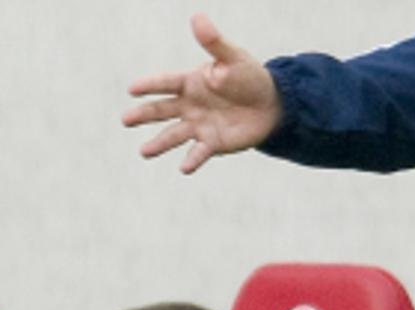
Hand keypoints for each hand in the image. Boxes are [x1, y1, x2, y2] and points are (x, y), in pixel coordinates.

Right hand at [123, 13, 281, 173]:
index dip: (149, 86)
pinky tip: (183, 168)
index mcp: (190, 82)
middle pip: (161, 110)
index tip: (132, 89)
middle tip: (125, 120)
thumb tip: (198, 18)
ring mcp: (200, 125)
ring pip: (174, 135)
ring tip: (144, 152)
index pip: (165, 83)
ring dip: (159, 144)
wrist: (271, 105)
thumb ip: (214, 42)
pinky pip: (199, 153)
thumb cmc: (249, 77)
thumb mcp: (233, 57)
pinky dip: (192, 160)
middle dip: (143, 115)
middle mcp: (190, 105)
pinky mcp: (214, 143)